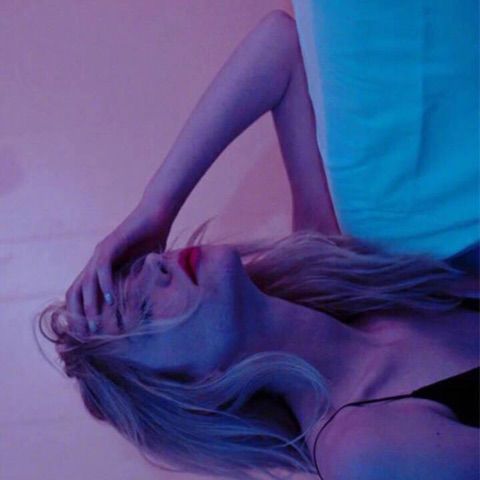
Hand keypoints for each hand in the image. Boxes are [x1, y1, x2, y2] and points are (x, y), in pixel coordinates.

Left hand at [66, 202, 171, 333]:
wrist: (157, 214)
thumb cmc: (153, 239)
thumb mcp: (143, 268)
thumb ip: (137, 283)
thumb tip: (143, 307)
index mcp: (100, 267)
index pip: (80, 293)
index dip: (79, 312)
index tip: (87, 332)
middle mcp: (95, 261)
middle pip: (74, 290)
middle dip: (78, 314)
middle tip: (87, 334)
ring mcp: (101, 252)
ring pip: (86, 283)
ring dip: (90, 305)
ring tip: (96, 324)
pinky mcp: (111, 244)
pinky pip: (103, 268)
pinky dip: (105, 285)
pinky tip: (112, 300)